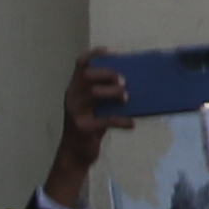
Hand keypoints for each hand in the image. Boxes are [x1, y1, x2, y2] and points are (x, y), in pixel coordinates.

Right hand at [45, 51, 121, 203]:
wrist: (76, 155)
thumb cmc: (91, 126)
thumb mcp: (96, 107)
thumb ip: (106, 93)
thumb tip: (136, 80)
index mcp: (75, 89)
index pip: (80, 64)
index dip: (96, 54)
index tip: (114, 52)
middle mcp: (72, 97)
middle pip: (87, 76)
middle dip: (107, 74)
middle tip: (123, 82)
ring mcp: (75, 112)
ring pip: (93, 93)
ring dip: (114, 93)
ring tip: (127, 98)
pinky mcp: (82, 128)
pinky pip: (105, 120)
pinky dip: (121, 120)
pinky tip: (132, 124)